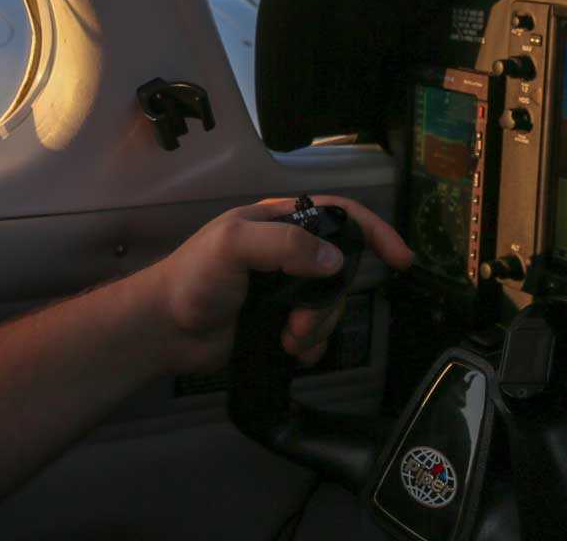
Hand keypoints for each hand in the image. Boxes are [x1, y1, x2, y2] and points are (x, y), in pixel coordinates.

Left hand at [143, 195, 411, 375]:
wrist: (165, 330)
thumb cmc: (194, 277)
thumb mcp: (235, 245)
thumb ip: (285, 245)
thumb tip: (335, 261)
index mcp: (278, 221)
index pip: (338, 213)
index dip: (374, 231)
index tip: (401, 259)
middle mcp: (286, 251)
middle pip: (339, 270)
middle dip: (329, 301)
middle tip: (303, 324)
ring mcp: (284, 289)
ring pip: (330, 305)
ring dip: (317, 327)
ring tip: (289, 341)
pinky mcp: (279, 322)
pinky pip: (317, 333)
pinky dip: (312, 346)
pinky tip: (293, 353)